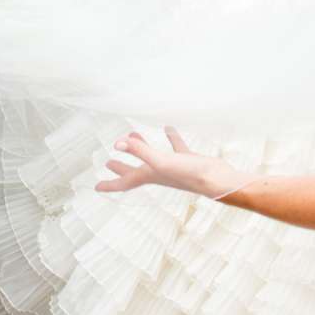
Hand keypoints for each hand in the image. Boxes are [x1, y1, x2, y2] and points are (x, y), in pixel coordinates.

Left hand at [97, 126, 243, 198]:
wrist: (218, 179)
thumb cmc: (189, 174)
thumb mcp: (160, 161)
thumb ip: (140, 151)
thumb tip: (117, 144)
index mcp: (150, 176)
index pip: (125, 182)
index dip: (110, 184)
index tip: (96, 187)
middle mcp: (159, 173)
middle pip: (135, 171)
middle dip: (121, 167)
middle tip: (108, 163)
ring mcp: (173, 167)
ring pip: (153, 158)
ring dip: (142, 149)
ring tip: (134, 135)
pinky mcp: (187, 160)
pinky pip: (175, 148)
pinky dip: (171, 138)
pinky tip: (168, 128)